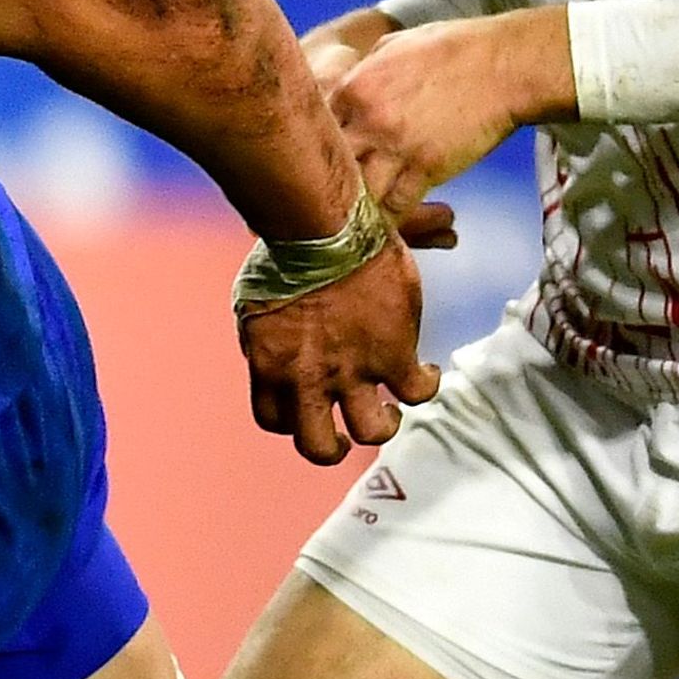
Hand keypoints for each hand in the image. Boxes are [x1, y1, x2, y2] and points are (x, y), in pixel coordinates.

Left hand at [237, 232, 437, 465]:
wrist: (320, 228)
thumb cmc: (282, 252)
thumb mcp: (251, 302)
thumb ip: (262, 336)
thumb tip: (264, 347)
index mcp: (269, 367)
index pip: (274, 419)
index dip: (292, 418)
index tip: (308, 403)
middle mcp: (308, 378)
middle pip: (316, 446)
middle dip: (333, 449)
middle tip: (345, 438)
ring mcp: (352, 370)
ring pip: (373, 430)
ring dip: (384, 425)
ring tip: (391, 409)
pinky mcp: (393, 353)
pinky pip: (417, 391)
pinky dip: (426, 385)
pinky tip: (427, 370)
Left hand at [327, 10, 565, 216]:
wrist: (505, 64)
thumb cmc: (455, 48)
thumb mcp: (396, 46)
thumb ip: (364, 69)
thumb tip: (350, 81)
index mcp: (353, 87)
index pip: (311, 128)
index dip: (304, 150)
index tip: (302, 167)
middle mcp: (366, 119)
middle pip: (324, 165)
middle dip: (315, 186)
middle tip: (307, 206)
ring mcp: (395, 146)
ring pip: (355, 193)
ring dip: (349, 211)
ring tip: (341, 227)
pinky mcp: (426, 168)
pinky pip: (396, 207)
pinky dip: (388, 222)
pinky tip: (380, 232)